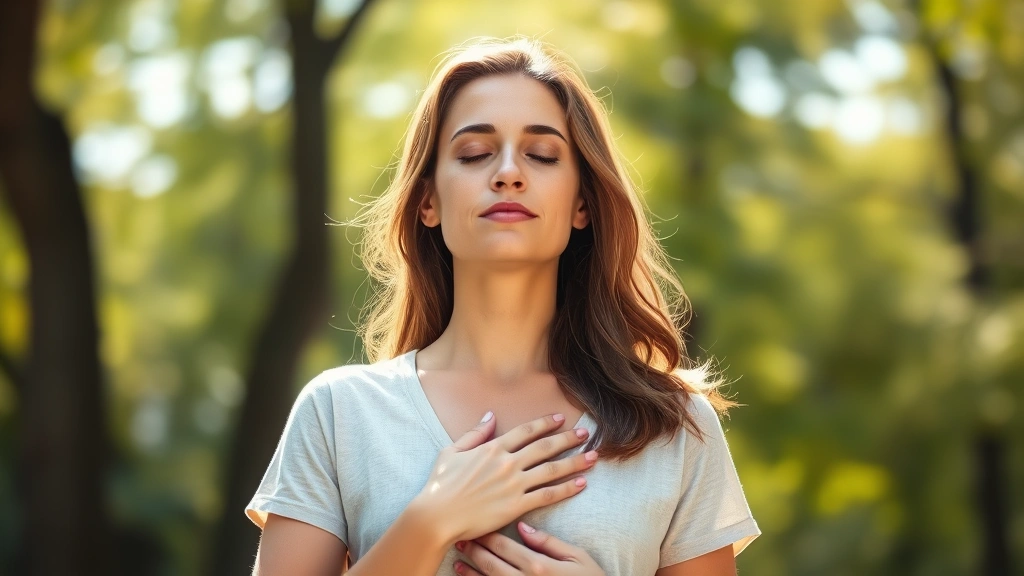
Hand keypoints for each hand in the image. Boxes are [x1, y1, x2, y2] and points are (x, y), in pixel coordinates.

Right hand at [414, 412, 597, 545]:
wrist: (437, 515)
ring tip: (593, 456)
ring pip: (552, 470)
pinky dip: (567, 489)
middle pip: (545, 447)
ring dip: (575, 462)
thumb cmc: (440, 485)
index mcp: (492, 448)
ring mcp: (513, 484)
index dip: (545, 424)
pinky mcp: (516, 505)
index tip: (560, 419)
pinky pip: (548, 495)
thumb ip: (475, 433)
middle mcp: (507, 463)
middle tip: (585, 433)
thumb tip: (491, 415)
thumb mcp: (452, 451)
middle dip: (568, 439)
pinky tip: (582, 484)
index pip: (526, 432)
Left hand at [452, 521, 604, 575]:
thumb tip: (522, 526)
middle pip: (491, 564)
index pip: (506, 546)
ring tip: (457, 560)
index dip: (488, 534)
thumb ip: (548, 542)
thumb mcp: (577, 557)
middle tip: (460, 537)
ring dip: (470, 572)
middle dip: (474, 550)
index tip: (476, 523)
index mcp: (539, 566)